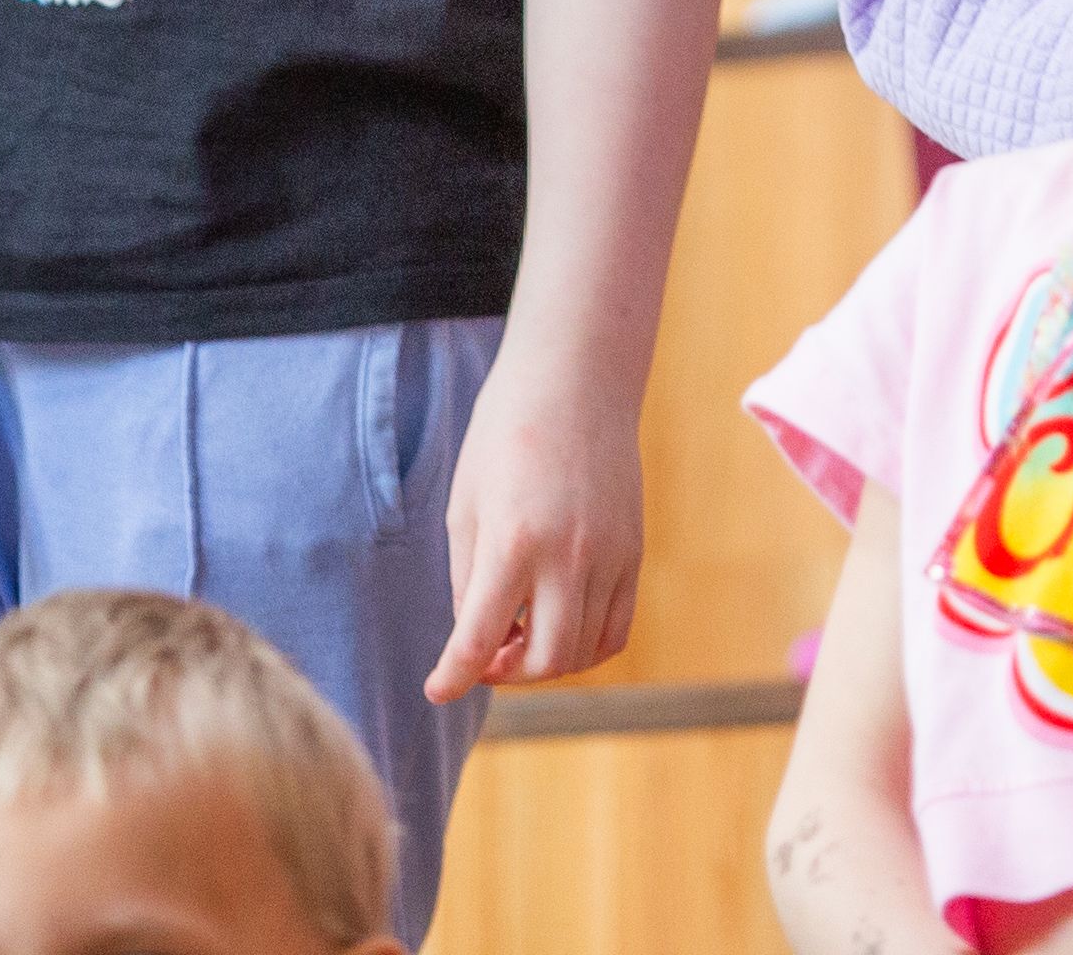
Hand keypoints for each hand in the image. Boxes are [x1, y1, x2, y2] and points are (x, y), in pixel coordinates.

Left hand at [425, 351, 642, 697]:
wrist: (576, 380)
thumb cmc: (506, 433)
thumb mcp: (466, 503)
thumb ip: (469, 578)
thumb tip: (478, 639)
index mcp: (513, 541)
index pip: (481, 638)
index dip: (455, 676)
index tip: (438, 691)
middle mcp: (568, 557)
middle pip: (544, 662)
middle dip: (508, 674)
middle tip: (486, 654)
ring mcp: (610, 558)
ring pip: (582, 653)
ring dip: (546, 661)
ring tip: (519, 633)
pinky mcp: (634, 554)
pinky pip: (616, 629)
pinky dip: (586, 646)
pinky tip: (559, 623)